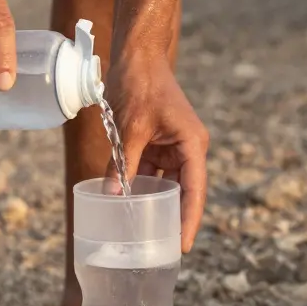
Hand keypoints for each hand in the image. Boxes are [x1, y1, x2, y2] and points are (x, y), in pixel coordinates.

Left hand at [102, 53, 208, 251]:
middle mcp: (187, 149)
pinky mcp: (156, 144)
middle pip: (184, 192)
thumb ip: (123, 162)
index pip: (194, 191)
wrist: (137, 56)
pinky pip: (150, 173)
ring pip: (165, 185)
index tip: (182, 245)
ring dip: (154, 205)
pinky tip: (128, 208)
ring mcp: (172, 147)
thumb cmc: (141, 84)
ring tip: (145, 235)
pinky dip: (140, 188)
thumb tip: (112, 196)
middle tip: (162, 250)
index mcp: (191, 145)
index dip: (189, 220)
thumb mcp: (130, 127)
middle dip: (173, 219)